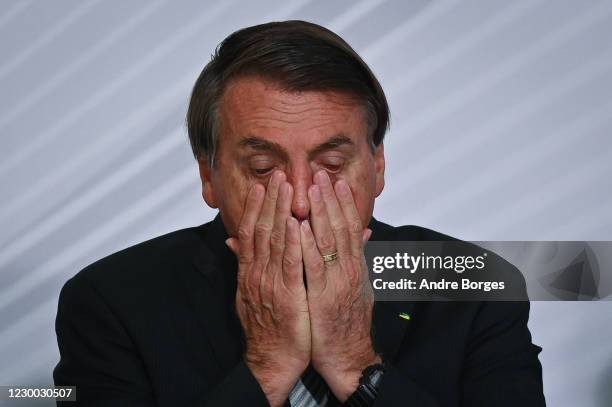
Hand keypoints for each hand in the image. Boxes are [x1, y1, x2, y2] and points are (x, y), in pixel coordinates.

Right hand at [226, 171, 309, 406]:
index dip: (256, 206)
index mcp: (251, 271)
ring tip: (288, 187)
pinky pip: (291, 265)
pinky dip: (294, 243)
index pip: (251, 231)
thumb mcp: (251, 292)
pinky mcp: (287, 296)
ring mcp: (271, 283)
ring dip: (281, 212)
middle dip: (270, 200)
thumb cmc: (266, 325)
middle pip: (262, 229)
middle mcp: (257, 273)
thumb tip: (235, 242)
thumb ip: (246, 264)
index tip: (262, 184)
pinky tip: (298, 224)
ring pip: (275, 241)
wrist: (271, 359)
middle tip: (277, 175)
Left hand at [300, 170, 379, 401]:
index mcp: (356, 266)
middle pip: (342, 226)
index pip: (352, 227)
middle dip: (332, 198)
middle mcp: (351, 269)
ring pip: (331, 239)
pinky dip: (307, 243)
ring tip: (313, 188)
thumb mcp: (356, 288)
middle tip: (322, 173)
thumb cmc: (348, 324)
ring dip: (322, 211)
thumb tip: (363, 235)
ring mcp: (339, 281)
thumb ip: (356, 260)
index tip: (336, 180)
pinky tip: (299, 225)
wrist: (350, 358)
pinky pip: (315, 265)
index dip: (344, 202)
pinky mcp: (324, 296)